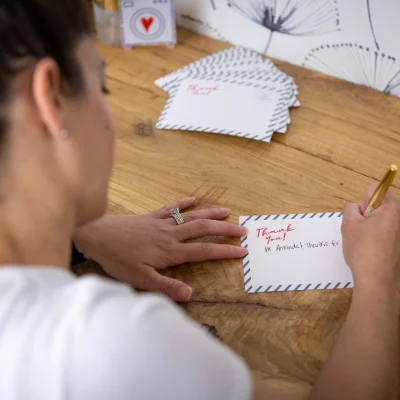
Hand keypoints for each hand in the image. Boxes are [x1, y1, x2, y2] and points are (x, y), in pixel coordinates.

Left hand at [73, 197, 246, 301]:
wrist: (98, 236)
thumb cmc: (119, 259)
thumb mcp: (141, 279)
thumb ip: (166, 286)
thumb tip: (190, 293)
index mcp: (171, 251)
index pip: (204, 251)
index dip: (225, 251)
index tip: (242, 251)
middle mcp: (171, 234)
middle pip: (204, 229)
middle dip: (225, 229)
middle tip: (243, 229)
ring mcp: (162, 223)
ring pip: (192, 216)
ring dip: (211, 213)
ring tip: (227, 211)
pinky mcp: (152, 216)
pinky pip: (171, 208)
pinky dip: (183, 203)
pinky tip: (193, 200)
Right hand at [341, 183, 399, 289]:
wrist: (378, 281)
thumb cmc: (363, 250)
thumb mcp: (348, 225)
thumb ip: (351, 209)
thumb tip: (357, 208)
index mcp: (391, 208)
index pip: (374, 189)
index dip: (363, 201)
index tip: (361, 217)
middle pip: (382, 204)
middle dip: (369, 214)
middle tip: (362, 232)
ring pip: (385, 220)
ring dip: (375, 227)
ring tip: (368, 244)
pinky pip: (390, 232)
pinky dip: (382, 238)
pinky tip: (376, 252)